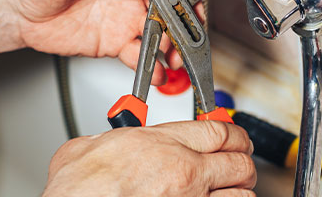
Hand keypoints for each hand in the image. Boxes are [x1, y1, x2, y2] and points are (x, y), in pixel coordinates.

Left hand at [7, 0, 180, 83]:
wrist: (16, 10)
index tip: (183, 2)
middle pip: (169, 5)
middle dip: (180, 22)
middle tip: (179, 37)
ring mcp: (125, 16)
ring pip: (160, 32)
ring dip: (171, 46)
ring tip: (170, 59)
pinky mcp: (115, 41)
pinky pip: (140, 54)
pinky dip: (151, 65)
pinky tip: (154, 72)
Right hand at [43, 121, 256, 195]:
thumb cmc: (79, 188)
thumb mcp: (89, 146)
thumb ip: (113, 137)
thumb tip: (111, 138)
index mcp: (162, 144)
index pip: (219, 130)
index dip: (233, 133)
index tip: (234, 137)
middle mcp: (185, 172)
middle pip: (239, 161)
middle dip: (242, 162)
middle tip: (238, 163)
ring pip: (241, 193)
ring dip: (239, 190)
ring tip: (233, 189)